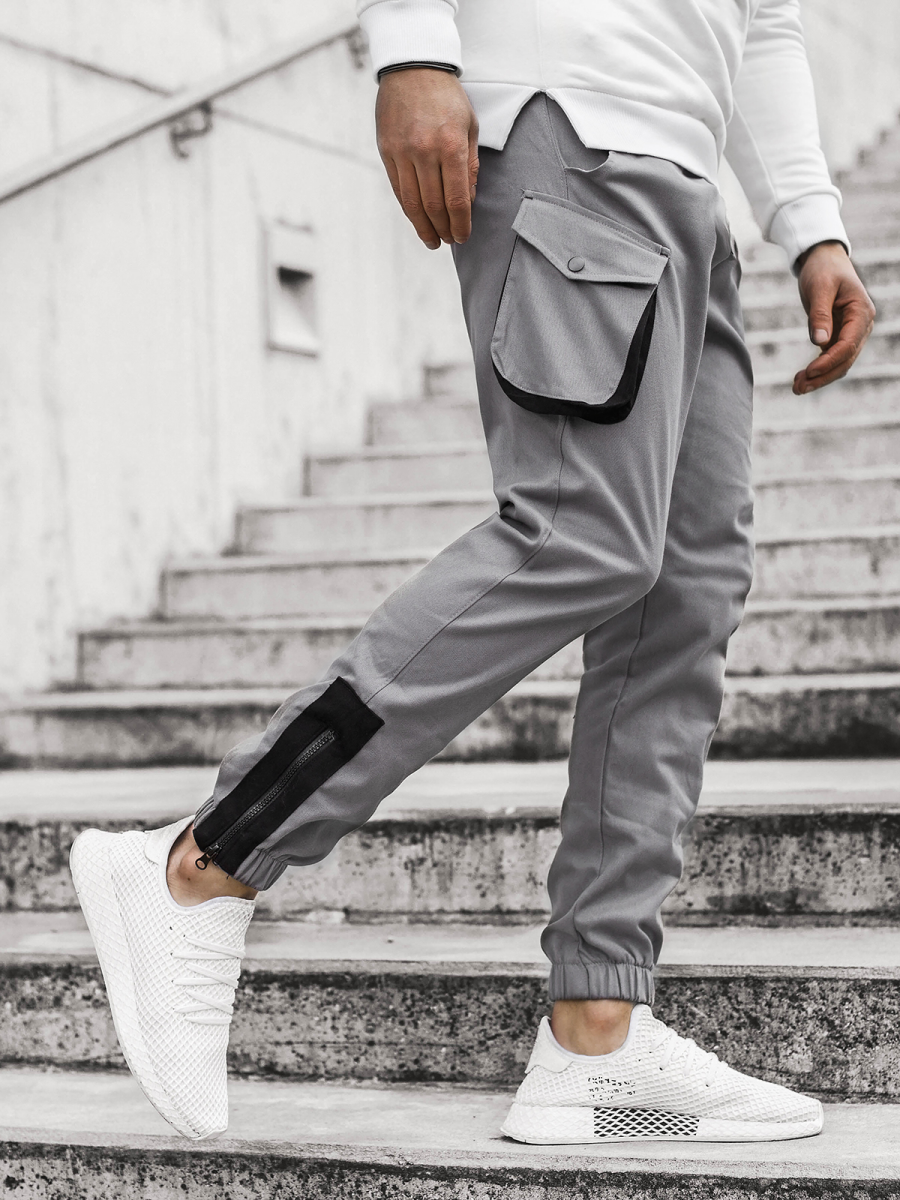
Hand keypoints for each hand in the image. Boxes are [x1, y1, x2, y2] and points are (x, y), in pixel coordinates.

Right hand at [375, 68, 478, 248]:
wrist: (413, 67)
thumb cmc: (447, 97)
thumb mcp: (470, 126)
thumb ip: (469, 166)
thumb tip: (467, 202)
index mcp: (451, 145)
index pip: (456, 199)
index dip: (460, 224)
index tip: (463, 236)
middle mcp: (425, 151)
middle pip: (434, 205)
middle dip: (444, 229)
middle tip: (450, 241)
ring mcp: (402, 152)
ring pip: (412, 202)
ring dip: (423, 227)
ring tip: (433, 240)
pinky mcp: (387, 151)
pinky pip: (398, 188)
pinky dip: (408, 209)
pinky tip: (417, 219)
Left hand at [793, 241, 875, 393]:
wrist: (824, 260)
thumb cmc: (823, 270)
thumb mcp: (819, 288)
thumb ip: (819, 315)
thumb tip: (820, 343)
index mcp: (861, 313)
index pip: (848, 345)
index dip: (829, 362)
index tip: (809, 372)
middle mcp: (861, 326)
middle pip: (845, 360)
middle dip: (823, 376)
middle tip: (798, 388)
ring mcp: (851, 332)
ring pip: (839, 363)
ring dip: (820, 377)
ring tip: (796, 388)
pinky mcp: (839, 335)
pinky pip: (831, 358)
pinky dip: (818, 369)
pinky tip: (800, 378)